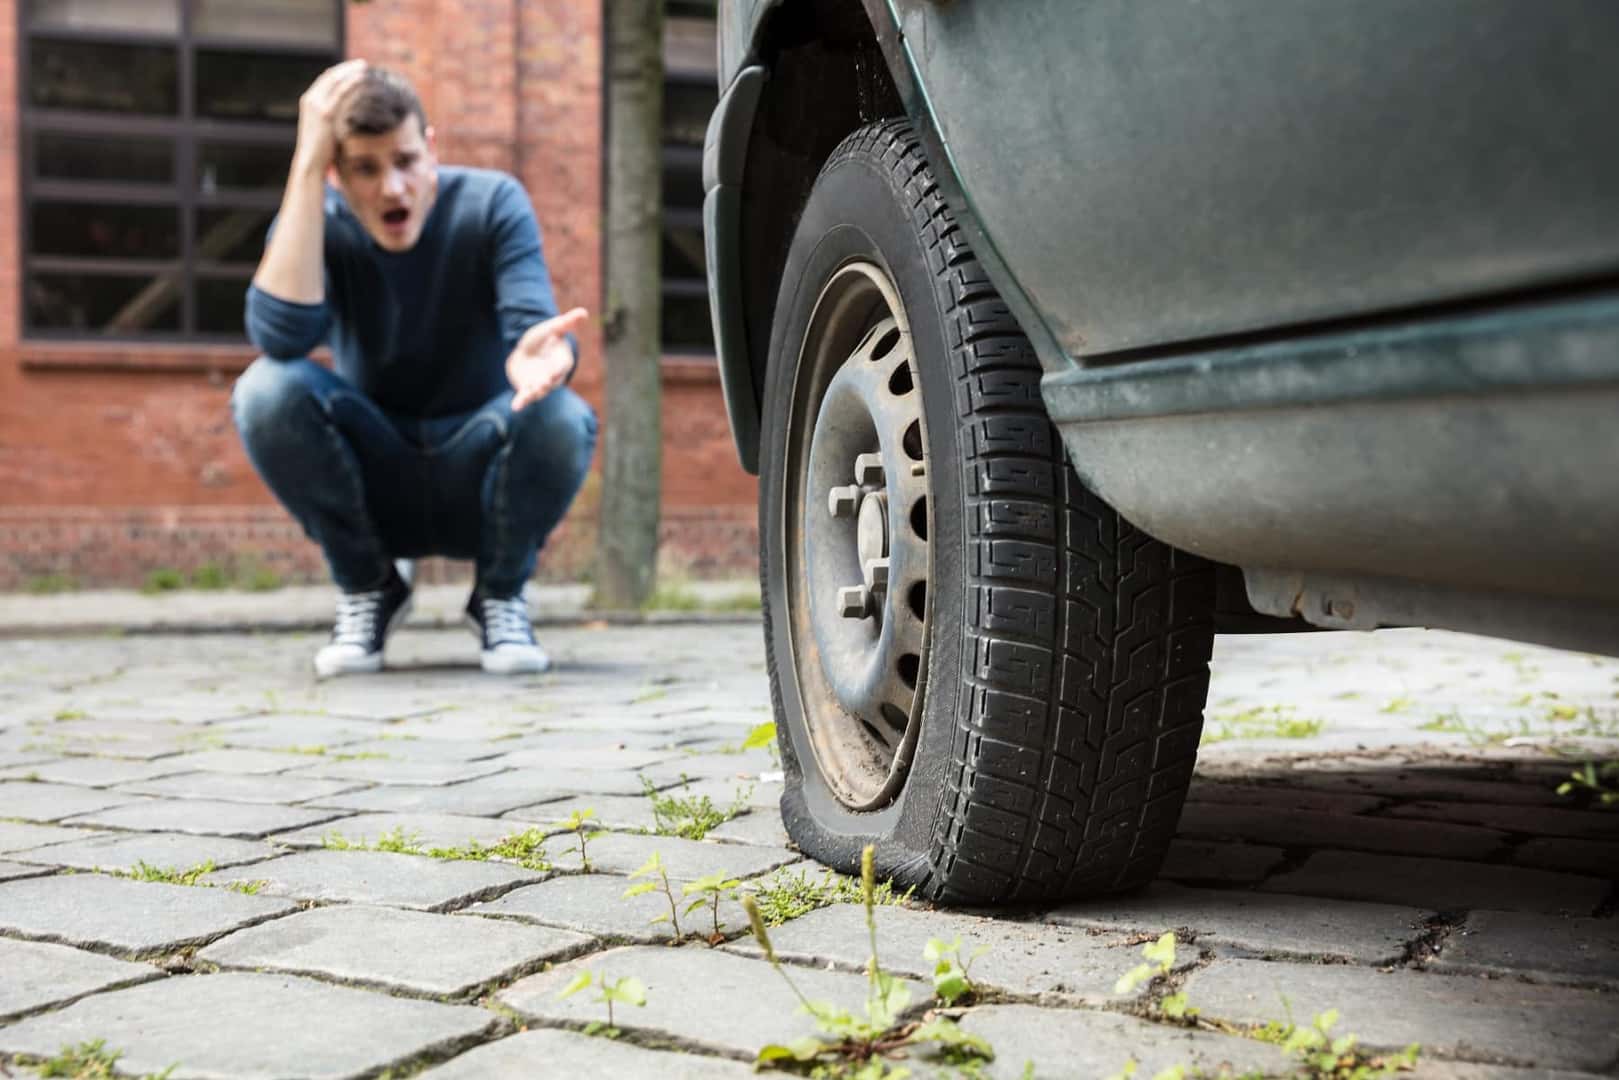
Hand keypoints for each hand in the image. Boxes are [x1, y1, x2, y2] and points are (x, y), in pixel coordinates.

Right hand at [294, 59, 367, 174]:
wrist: (310, 162)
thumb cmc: (319, 150)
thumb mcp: (324, 129)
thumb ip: (331, 117)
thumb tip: (344, 115)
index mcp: (309, 101)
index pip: (325, 80)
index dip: (339, 72)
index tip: (353, 69)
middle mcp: (310, 99)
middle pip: (330, 76)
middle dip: (346, 68)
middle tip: (362, 63)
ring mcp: (316, 105)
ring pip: (335, 80)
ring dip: (350, 71)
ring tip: (364, 67)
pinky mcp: (325, 113)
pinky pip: (341, 93)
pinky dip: (351, 82)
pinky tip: (362, 78)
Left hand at [507, 307, 589, 409]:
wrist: (528, 351)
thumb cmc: (544, 339)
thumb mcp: (553, 328)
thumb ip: (567, 322)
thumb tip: (583, 312)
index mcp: (561, 362)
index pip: (562, 366)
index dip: (558, 369)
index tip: (555, 371)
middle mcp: (553, 376)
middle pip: (551, 382)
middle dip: (547, 383)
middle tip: (542, 384)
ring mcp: (540, 384)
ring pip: (539, 392)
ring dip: (533, 394)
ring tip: (526, 398)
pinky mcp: (527, 389)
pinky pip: (525, 397)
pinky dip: (521, 402)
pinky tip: (515, 407)